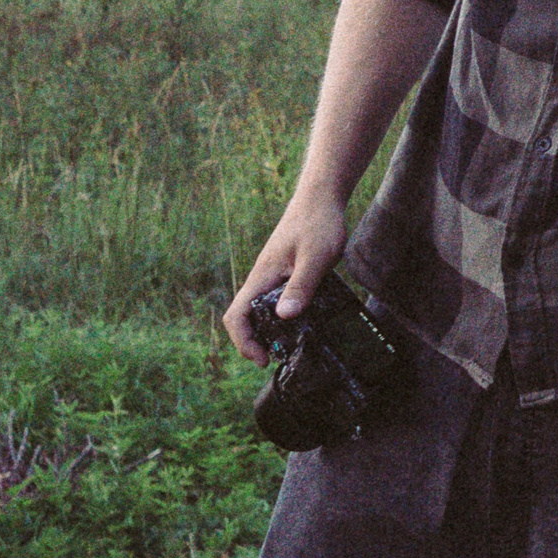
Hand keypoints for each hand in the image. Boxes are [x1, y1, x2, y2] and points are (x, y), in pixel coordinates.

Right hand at [224, 191, 349, 364]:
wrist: (321, 199)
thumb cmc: (318, 224)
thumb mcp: (316, 257)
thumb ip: (302, 284)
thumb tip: (286, 316)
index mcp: (262, 277)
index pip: (236, 317)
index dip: (243, 341)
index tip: (264, 358)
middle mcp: (261, 279)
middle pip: (244, 318)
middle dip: (255, 342)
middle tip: (278, 357)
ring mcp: (272, 275)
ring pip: (259, 310)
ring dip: (268, 330)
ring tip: (291, 345)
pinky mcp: (284, 273)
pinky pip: (274, 300)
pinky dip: (281, 316)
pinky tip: (304, 321)